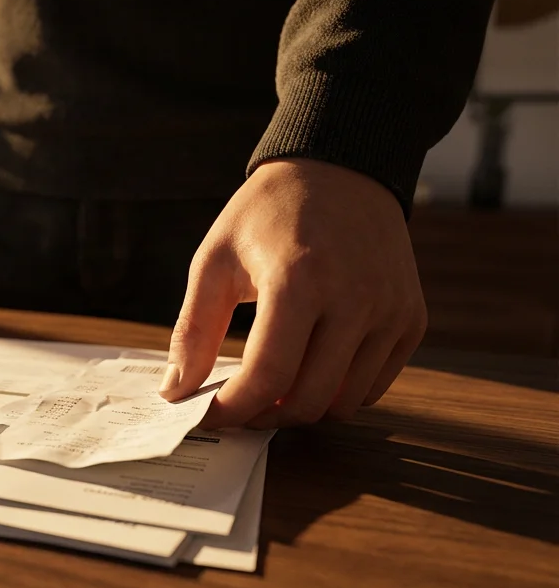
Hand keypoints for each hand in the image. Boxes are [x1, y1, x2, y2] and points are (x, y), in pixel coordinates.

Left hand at [159, 158, 427, 428]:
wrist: (340, 170)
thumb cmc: (268, 213)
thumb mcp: (215, 260)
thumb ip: (193, 330)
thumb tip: (176, 392)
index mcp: (300, 279)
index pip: (267, 376)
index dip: (232, 409)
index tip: (206, 415)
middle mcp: (356, 298)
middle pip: (307, 399)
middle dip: (262, 416)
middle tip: (236, 405)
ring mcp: (391, 311)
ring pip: (344, 403)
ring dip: (301, 408)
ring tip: (270, 389)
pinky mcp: (412, 319)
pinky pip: (374, 385)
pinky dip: (337, 392)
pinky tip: (307, 370)